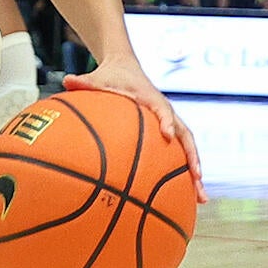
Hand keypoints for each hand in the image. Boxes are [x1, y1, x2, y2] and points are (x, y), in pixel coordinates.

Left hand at [64, 55, 207, 202]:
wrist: (125, 68)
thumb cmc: (111, 76)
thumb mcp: (96, 78)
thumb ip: (83, 82)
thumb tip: (66, 80)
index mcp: (150, 98)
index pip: (163, 109)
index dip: (166, 121)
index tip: (167, 136)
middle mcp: (165, 111)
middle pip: (185, 136)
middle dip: (193, 158)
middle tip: (198, 179)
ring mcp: (169, 123)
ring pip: (188, 149)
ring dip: (196, 172)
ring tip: (201, 198)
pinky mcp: (167, 133)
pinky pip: (179, 154)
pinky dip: (184, 174)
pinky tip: (185, 197)